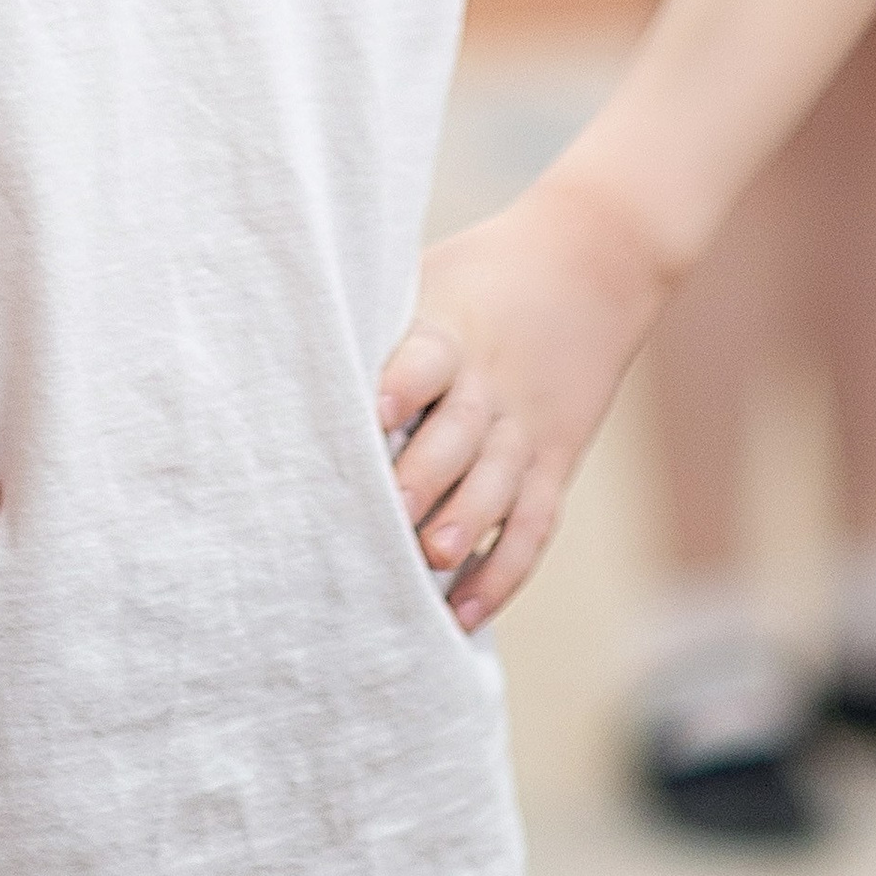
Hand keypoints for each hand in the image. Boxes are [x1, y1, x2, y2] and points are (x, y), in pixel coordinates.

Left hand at [376, 170, 665, 631]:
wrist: (593, 263)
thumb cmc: (482, 272)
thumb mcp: (427, 275)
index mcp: (452, 332)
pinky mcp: (554, 461)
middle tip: (389, 515)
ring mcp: (527, 429)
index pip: (424, 361)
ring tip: (430, 564)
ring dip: (463, 528)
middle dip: (424, 478)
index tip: (367, 414)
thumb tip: (282, 349)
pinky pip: (531, 525)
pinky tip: (465, 612)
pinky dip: (503, 572)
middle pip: (459, 435)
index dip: (399, 387)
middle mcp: (491, 386)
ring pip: (497, 486)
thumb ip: (376, 321)